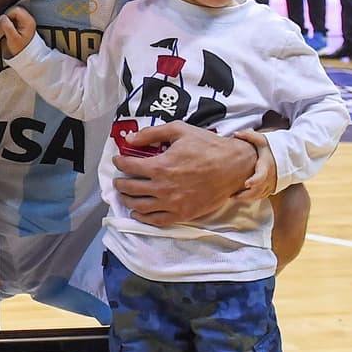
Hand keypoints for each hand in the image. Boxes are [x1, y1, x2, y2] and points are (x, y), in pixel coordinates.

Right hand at [0, 6, 35, 57]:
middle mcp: (29, 19)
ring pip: (15, 14)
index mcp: (28, 21)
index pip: (15, 9)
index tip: (4, 23)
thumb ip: (7, 26)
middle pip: (15, 10)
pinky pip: (16, 18)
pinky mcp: (24, 24)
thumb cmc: (21, 49)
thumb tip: (2, 17)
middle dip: (8, 16)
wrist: (28, 56)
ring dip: (9, 19)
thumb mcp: (12, 39)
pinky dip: (11, 22)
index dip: (7, 14)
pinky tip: (10, 29)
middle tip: (5, 26)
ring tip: (8, 29)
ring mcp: (27, 21)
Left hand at [112, 122, 255, 225]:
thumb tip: (129, 139)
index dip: (119, 163)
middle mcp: (162, 188)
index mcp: (160, 166)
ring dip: (127, 200)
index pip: (128, 167)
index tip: (117, 160)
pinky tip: (137, 212)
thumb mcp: (179, 130)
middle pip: (130, 188)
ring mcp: (171, 204)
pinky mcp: (181, 214)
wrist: (233, 167)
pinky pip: (155, 221)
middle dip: (120, 183)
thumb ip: (152, 134)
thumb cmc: (207, 147)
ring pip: (139, 207)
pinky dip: (142, 217)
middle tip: (118, 179)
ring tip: (124, 195)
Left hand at [230, 128, 277, 199]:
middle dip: (244, 195)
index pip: (262, 175)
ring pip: (258, 196)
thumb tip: (235, 134)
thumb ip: (249, 136)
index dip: (255, 180)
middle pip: (257, 191)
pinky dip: (251, 198)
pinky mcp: (271, 189)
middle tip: (232, 196)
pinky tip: (240, 196)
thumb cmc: (273, 148)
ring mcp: (271, 185)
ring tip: (233, 196)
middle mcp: (270, 178)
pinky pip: (260, 197)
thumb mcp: (263, 140)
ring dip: (246, 198)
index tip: (247, 183)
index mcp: (267, 166)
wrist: (289, 158)